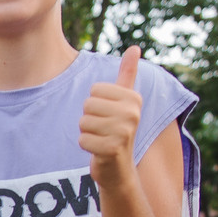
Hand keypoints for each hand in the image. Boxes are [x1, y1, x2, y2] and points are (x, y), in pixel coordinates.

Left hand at [78, 46, 145, 182]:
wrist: (119, 168)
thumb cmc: (118, 130)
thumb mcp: (125, 101)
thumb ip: (128, 74)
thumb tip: (135, 48)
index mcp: (133, 98)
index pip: (94, 90)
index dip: (95, 104)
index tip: (109, 115)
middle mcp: (132, 113)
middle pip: (87, 106)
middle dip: (89, 119)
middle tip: (104, 130)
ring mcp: (124, 132)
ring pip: (83, 122)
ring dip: (87, 133)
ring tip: (102, 139)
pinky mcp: (112, 149)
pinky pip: (82, 140)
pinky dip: (86, 146)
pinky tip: (99, 150)